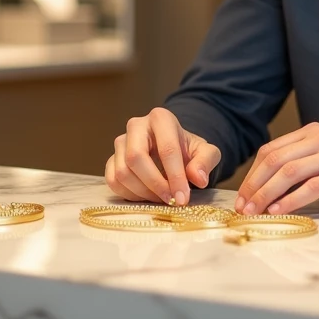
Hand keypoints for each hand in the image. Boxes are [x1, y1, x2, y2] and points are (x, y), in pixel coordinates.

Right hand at [105, 107, 221, 205]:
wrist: (172, 151)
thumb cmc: (188, 150)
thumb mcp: (205, 152)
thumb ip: (206, 161)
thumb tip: (198, 178)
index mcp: (161, 118)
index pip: (167, 148)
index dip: (175, 176)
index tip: (183, 198)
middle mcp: (136, 126)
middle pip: (135, 158)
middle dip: (154, 184)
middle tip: (170, 200)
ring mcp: (120, 142)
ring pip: (122, 172)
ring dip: (143, 192)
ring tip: (161, 198)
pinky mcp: (112, 159)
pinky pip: (113, 181)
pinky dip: (129, 195)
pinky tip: (147, 197)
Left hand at [234, 122, 318, 214]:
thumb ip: (299, 164)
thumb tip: (262, 187)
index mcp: (312, 132)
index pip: (271, 150)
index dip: (252, 174)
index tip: (242, 196)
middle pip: (276, 160)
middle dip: (255, 185)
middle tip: (243, 206)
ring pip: (290, 172)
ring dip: (268, 194)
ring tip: (256, 211)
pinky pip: (313, 187)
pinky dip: (292, 200)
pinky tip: (279, 211)